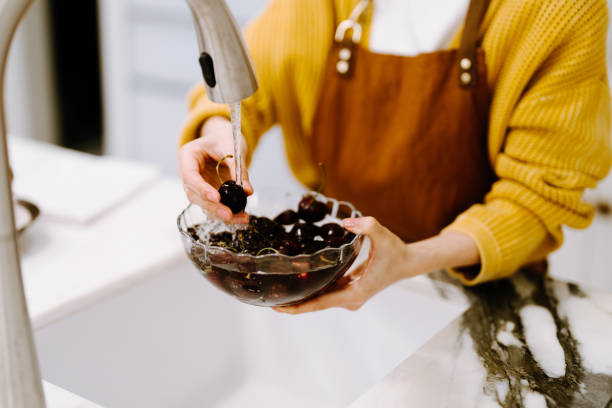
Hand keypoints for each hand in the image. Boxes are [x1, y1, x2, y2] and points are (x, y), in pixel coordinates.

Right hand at [178, 116, 253, 223]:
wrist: (222, 140)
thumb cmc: (223, 139)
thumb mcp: (231, 147)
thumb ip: (238, 168)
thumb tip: (247, 191)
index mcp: (187, 156)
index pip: (190, 176)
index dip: (202, 189)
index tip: (217, 198)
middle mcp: (188, 173)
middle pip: (195, 195)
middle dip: (213, 207)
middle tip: (229, 215)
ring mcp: (195, 186)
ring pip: (204, 205)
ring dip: (221, 214)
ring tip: (241, 219)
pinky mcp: (206, 194)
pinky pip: (213, 206)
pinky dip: (226, 213)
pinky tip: (239, 218)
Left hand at [274, 217, 415, 313]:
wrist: (408, 262)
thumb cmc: (396, 251)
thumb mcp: (382, 235)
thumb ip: (366, 226)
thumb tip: (347, 222)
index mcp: (354, 293)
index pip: (319, 304)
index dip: (297, 307)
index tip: (277, 308)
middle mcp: (350, 299)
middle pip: (315, 304)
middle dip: (292, 302)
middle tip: (267, 297)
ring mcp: (349, 296)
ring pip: (319, 298)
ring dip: (300, 295)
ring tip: (276, 289)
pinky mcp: (349, 290)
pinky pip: (326, 291)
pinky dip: (311, 288)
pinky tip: (297, 279)